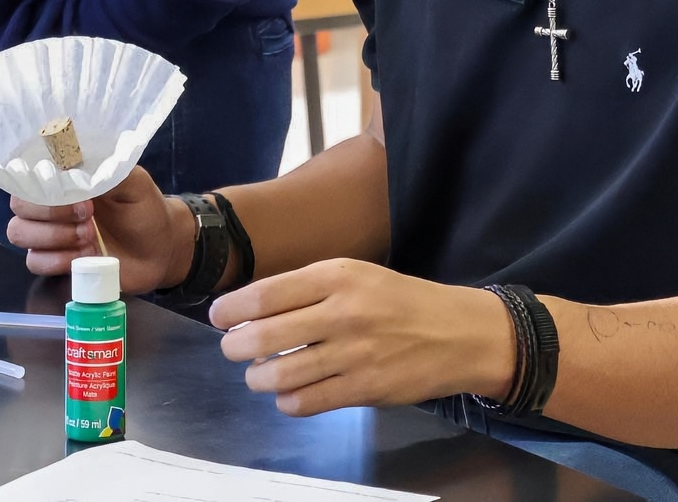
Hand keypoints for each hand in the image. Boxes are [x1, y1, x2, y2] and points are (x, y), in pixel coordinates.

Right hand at [6, 167, 193, 290]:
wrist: (160, 249)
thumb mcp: (134, 183)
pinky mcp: (56, 261)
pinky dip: (58, 260)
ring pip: (19, 233)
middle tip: (88, 216)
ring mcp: (51, 234)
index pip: (30, 174)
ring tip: (89, 237)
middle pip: (19, 206)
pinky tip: (85, 256)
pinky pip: (34, 261)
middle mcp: (52, 204)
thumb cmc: (144, 209)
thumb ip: (107, 172)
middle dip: (51, 213)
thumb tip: (77, 167)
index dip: (44, 185)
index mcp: (67, 179)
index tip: (79, 194)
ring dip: (54, 237)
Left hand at [209, 259, 513, 415]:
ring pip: (278, 374)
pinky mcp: (363, 389)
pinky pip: (305, 402)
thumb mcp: (357, 275)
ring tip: (257, 375)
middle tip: (233, 348)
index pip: (265, 294)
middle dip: (235, 346)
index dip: (231, 309)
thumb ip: (309, 288)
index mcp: (338, 275)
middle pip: (263, 335)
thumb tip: (250, 306)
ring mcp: (353, 354)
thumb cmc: (401, 301)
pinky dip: (287, 401)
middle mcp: (343, 312)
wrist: (459, 333)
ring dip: (257, 378)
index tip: (219, 317)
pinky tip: (289, 393)